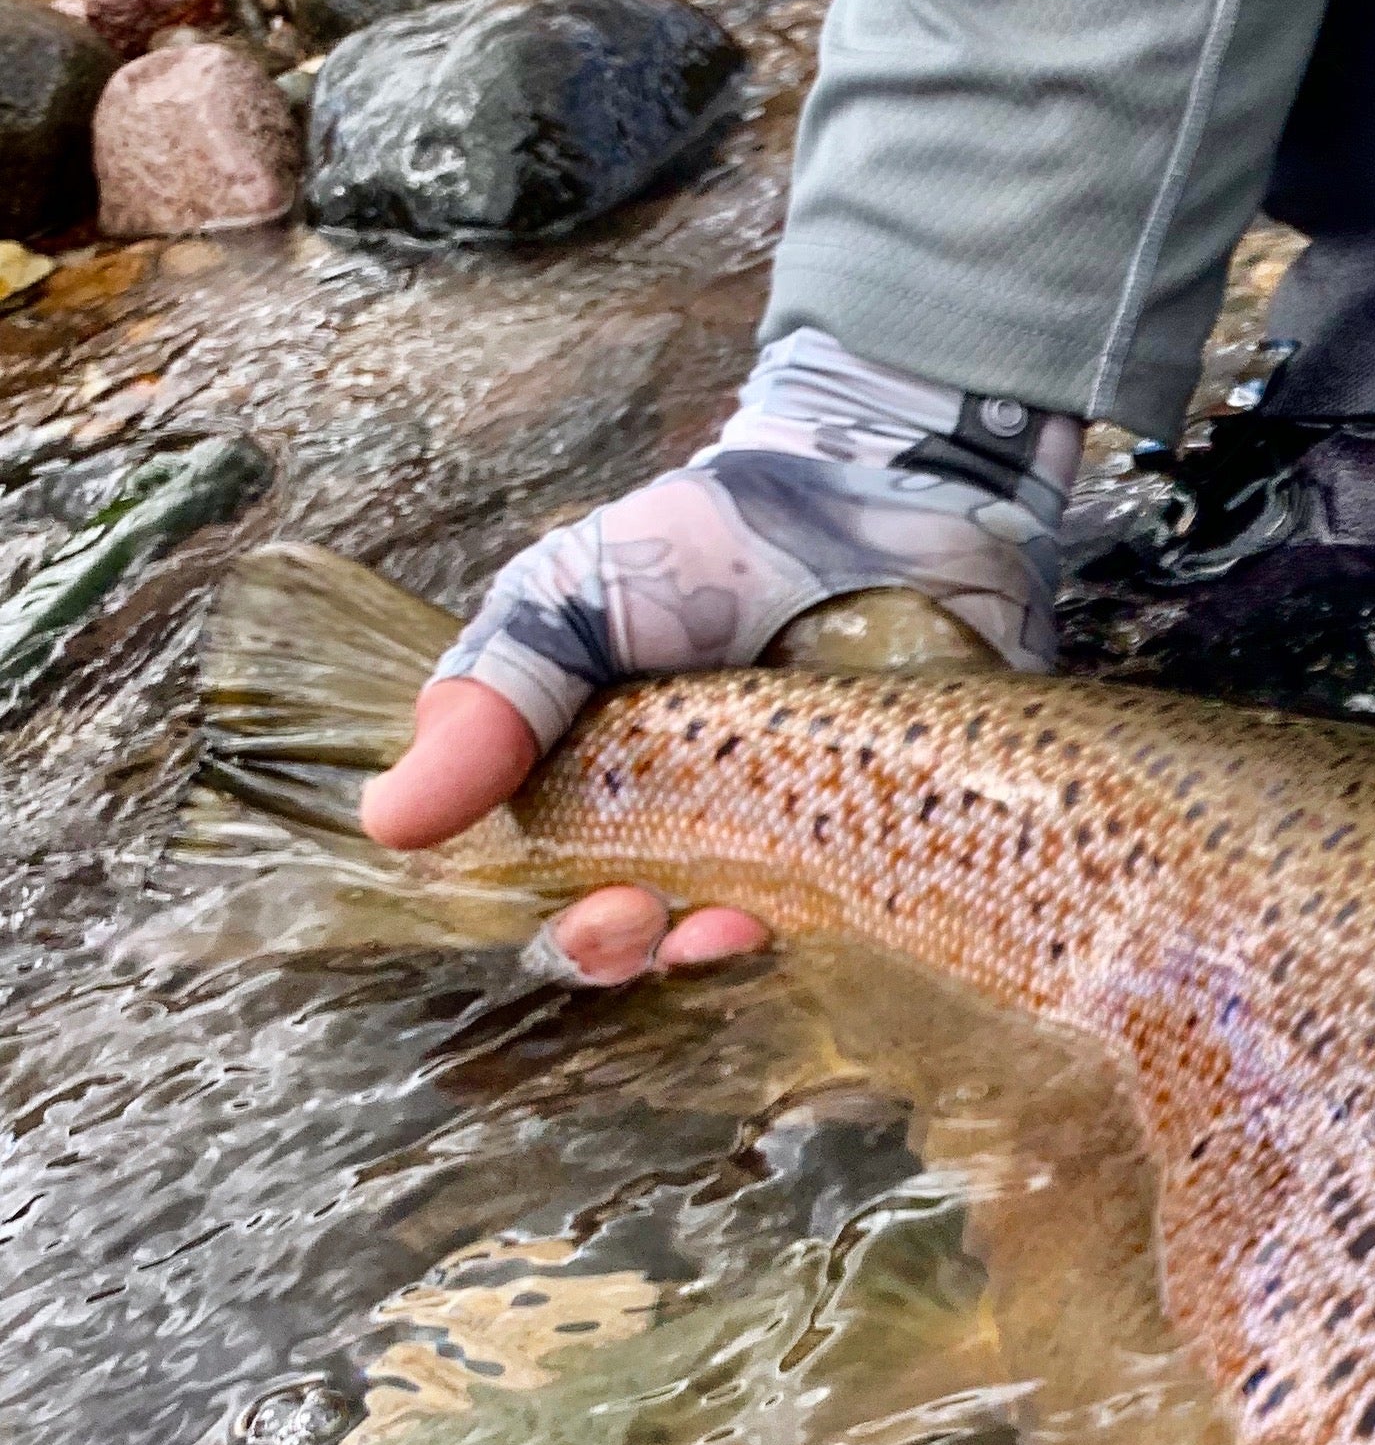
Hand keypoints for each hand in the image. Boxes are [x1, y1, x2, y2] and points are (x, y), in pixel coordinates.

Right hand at [353, 333, 1070, 982]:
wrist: (885, 486)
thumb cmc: (712, 545)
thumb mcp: (576, 600)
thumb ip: (497, 693)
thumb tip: (389, 824)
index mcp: (609, 798)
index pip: (574, 909)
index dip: (578, 938)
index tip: (604, 912)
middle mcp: (705, 842)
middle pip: (657, 949)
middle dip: (640, 955)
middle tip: (648, 918)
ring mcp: (813, 849)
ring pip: (758, 952)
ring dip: (733, 959)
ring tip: (742, 928)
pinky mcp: (913, 843)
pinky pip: (881, 931)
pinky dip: (853, 942)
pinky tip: (842, 919)